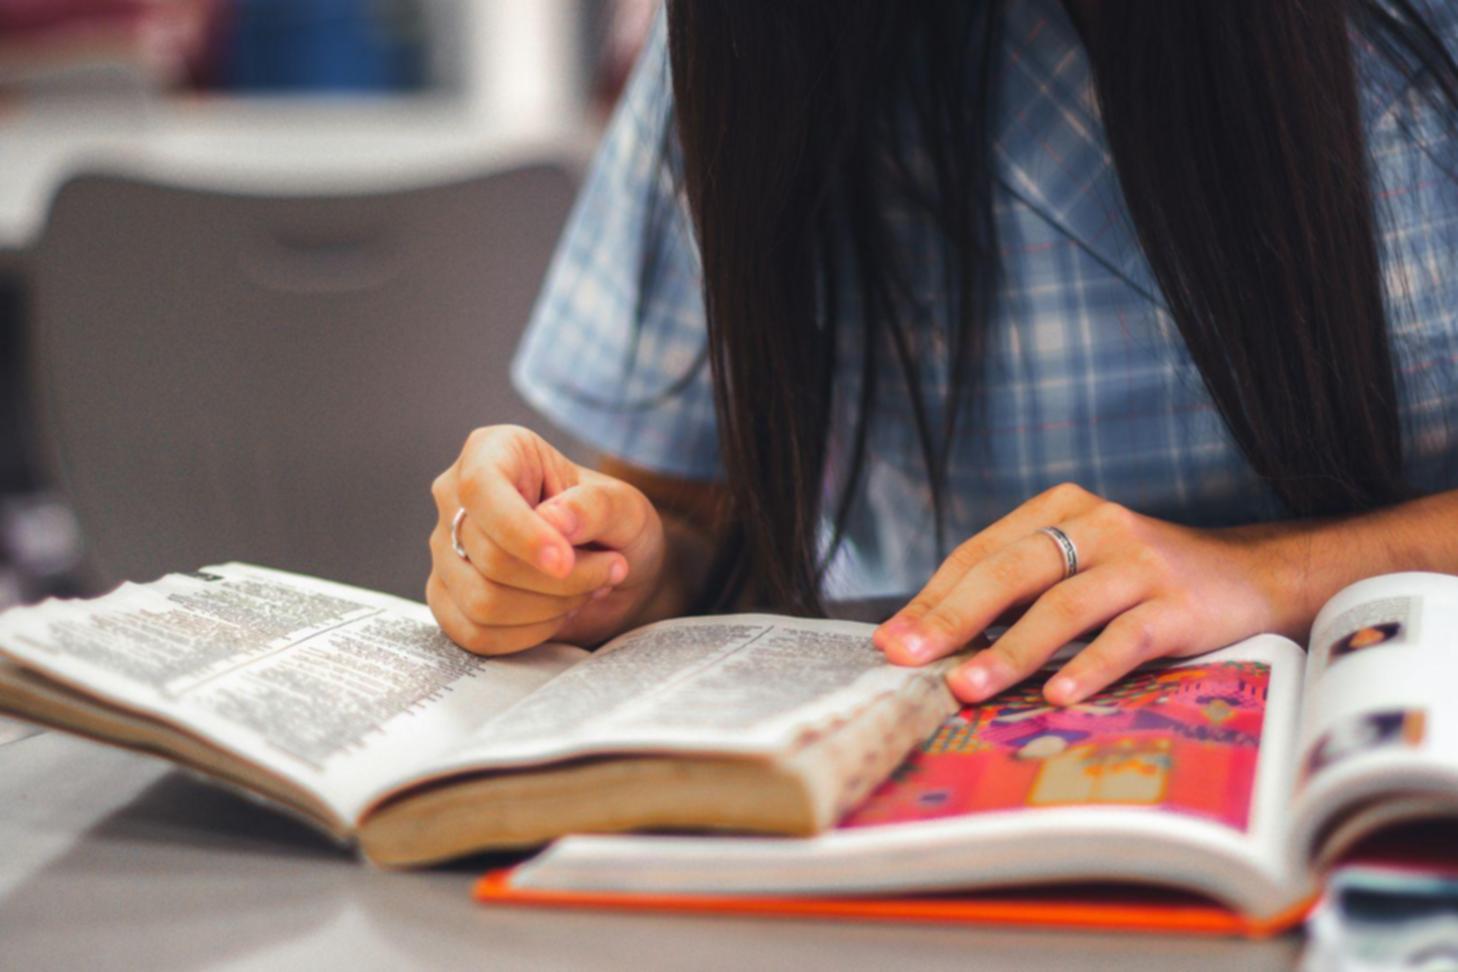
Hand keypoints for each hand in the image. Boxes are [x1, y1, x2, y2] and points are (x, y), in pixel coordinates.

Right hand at [427, 425, 665, 653]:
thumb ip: (595, 506)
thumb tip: (554, 520)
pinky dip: (527, 634)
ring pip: (481, 602)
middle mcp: (455, 496)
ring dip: (549, 608)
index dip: (522, 533)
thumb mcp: (624, 506)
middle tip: (609, 570)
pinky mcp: (447, 597)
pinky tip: (558, 613)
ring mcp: (444, 549)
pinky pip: (475, 633)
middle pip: (488, 558)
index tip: (565, 562)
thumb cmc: (614, 524)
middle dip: (560, 580)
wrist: (611, 563)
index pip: (482, 490)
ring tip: (586, 590)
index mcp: (493, 451)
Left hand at [872, 482, 1299, 705]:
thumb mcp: (1075, 571)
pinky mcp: (1180, 603)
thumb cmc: (1140, 583)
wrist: (1249, 579)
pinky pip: (1126, 636)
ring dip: (1010, 650)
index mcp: (1058, 510)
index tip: (891, 641)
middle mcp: (1098, 525)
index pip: (980, 554)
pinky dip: (1090, 666)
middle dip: (953, 618)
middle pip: (1011, 571)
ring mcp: (1141, 561)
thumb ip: (1013, 596)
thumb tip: (927, 642)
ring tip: (969, 686)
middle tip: (911, 658)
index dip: (933, 598)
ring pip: (1062, 606)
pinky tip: (1058, 694)